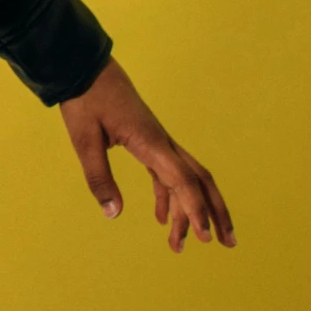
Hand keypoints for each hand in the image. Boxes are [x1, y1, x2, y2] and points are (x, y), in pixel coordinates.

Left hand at [60, 58, 232, 253]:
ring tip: (182, 244)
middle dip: (215, 212)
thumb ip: (98, 176)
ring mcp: (157, 141)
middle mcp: (162, 142)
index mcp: (150, 142)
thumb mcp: (84, 139)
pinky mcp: (148, 140)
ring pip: (186, 179)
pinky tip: (162, 218)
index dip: (196, 210)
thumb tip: (113, 214)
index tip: (203, 237)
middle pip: (200, 180)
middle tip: (227, 244)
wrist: (83, 67)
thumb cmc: (85, 100)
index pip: (183, 181)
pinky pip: (167, 172)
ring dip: (190, 210)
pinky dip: (169, 196)